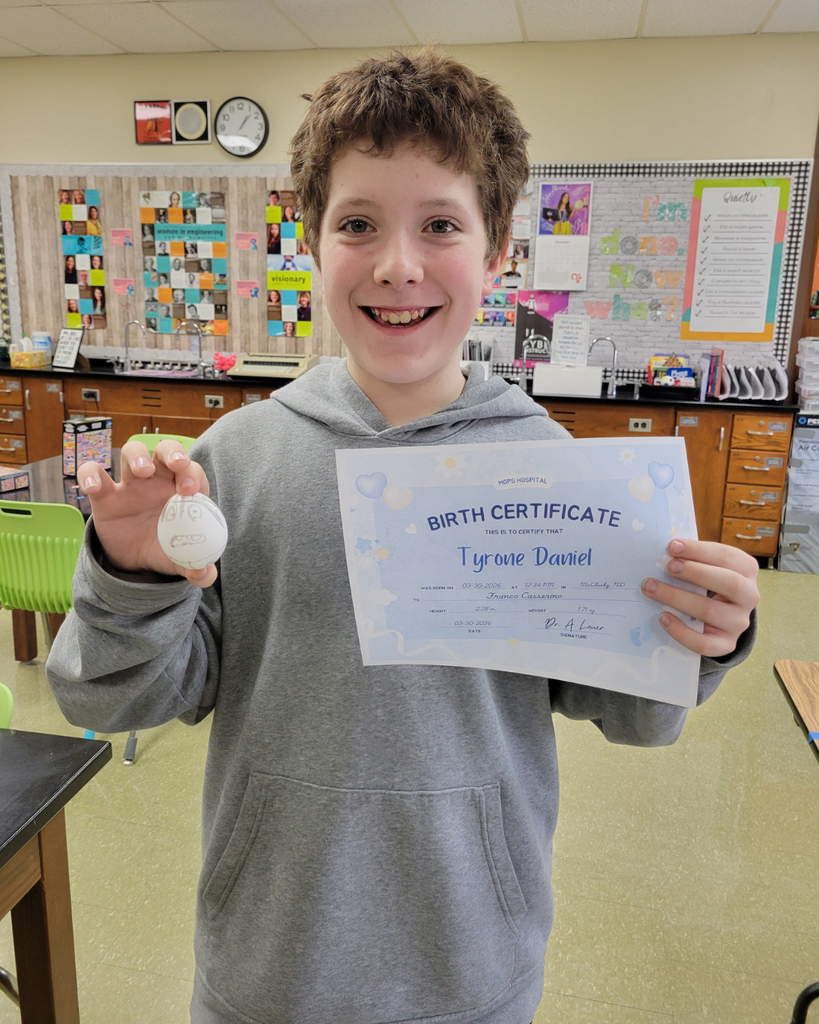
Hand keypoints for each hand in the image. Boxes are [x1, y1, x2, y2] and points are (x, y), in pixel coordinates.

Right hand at [77, 439, 216, 588]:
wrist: (134, 561)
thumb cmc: (164, 550)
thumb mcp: (180, 562)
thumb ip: (196, 570)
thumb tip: (206, 575)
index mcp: (181, 491)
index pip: (192, 471)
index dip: (192, 474)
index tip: (190, 490)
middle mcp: (158, 480)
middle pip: (166, 450)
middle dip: (172, 452)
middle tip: (176, 465)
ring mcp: (131, 484)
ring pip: (133, 452)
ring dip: (138, 455)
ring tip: (144, 471)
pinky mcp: (105, 494)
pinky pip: (94, 473)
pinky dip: (91, 474)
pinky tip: (94, 487)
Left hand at [641, 539, 758, 657]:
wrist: (719, 618)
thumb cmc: (708, 583)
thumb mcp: (707, 566)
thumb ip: (692, 558)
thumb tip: (667, 550)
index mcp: (747, 570)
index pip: (727, 557)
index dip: (699, 550)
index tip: (672, 546)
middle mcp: (749, 596)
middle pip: (729, 583)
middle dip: (695, 572)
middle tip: (668, 566)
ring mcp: (739, 622)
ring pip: (710, 611)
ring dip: (676, 597)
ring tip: (651, 588)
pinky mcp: (726, 644)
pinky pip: (703, 643)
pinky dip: (680, 631)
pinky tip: (662, 617)